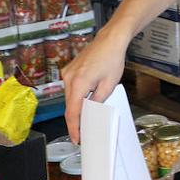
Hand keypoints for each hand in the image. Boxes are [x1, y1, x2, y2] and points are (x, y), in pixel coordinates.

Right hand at [62, 28, 129, 142]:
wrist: (109, 40)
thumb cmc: (112, 59)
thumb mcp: (109, 85)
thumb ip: (97, 101)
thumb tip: (90, 112)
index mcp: (78, 83)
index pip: (73, 112)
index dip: (74, 128)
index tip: (76, 138)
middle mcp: (69, 78)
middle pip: (69, 106)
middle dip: (75, 121)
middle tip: (81, 134)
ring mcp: (67, 73)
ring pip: (69, 98)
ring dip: (76, 108)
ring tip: (85, 119)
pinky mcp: (69, 70)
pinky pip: (70, 88)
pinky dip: (76, 97)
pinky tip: (84, 101)